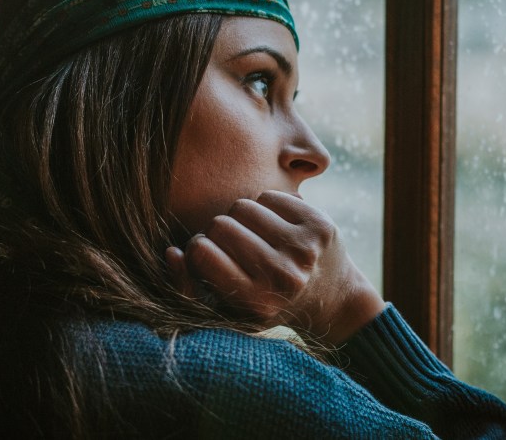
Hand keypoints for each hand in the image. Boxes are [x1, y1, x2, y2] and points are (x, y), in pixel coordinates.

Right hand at [166, 191, 385, 344]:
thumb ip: (189, 287)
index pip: (201, 251)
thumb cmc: (268, 305)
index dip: (197, 249)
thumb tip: (172, 252)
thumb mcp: (227, 309)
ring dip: (240, 217)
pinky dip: (264, 207)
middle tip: (231, 245)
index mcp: (256, 301)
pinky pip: (269, 195)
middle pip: (220, 224)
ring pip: (243, 205)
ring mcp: (304, 248)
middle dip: (217, 231)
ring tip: (251, 235)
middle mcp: (283, 276)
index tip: (208, 256)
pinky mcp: (320, 224)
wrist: (333, 300)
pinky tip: (273, 226)